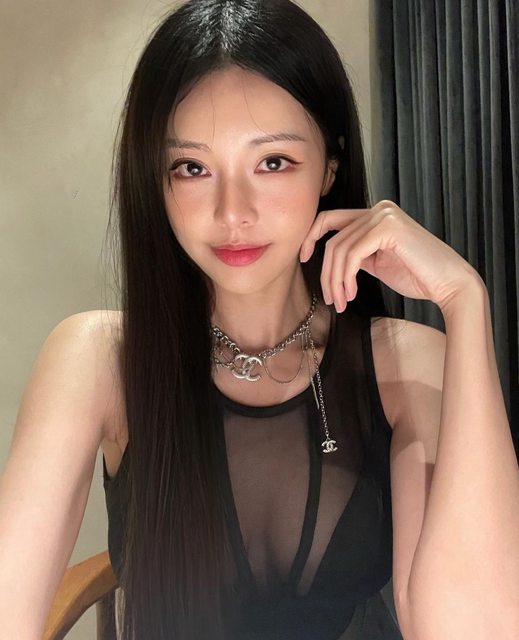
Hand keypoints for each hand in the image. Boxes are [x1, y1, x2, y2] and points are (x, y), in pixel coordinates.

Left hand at [299, 200, 484, 311]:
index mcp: (375, 214)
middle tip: (330, 299)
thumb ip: (357, 255)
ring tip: (341, 302)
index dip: (311, 237)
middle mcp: (379, 209)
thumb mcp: (377, 262)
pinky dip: (347, 276)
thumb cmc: (417, 276)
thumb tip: (330, 260)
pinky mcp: (388, 228)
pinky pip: (352, 253)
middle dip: (326, 273)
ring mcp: (384, 215)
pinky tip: (352, 293)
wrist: (449, 284)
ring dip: (335, 280)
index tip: (303, 259)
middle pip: (333, 239)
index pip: (330, 219)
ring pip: (339, 249)